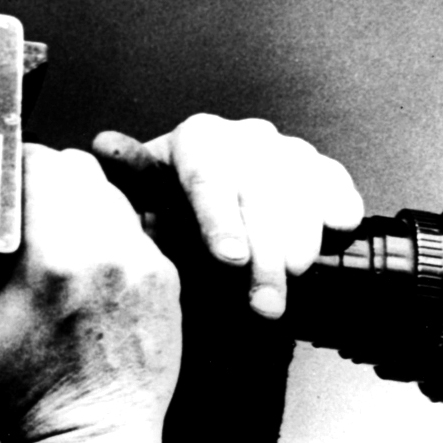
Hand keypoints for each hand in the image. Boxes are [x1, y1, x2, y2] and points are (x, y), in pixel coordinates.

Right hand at [0, 144, 180, 442]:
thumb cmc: (22, 406)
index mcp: (50, 260)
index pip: (39, 166)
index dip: (13, 165)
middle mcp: (104, 251)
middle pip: (76, 169)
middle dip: (44, 175)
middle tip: (17, 200)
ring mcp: (142, 264)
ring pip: (109, 191)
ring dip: (79, 196)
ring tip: (50, 223)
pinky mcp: (165, 280)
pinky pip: (136, 225)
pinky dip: (110, 226)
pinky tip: (84, 252)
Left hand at [93, 114, 363, 317]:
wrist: (205, 223)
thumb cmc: (170, 217)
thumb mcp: (143, 204)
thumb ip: (129, 182)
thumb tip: (104, 143)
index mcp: (196, 139)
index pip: (208, 174)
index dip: (219, 219)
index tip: (229, 260)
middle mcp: (241, 137)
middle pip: (258, 191)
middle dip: (263, 253)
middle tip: (264, 304)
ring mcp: (283, 149)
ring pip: (298, 190)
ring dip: (300, 242)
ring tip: (292, 283)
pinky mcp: (317, 167)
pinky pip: (332, 180)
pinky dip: (337, 204)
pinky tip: (337, 229)